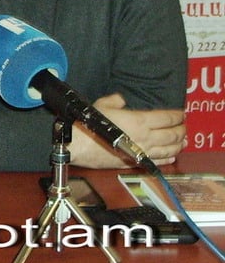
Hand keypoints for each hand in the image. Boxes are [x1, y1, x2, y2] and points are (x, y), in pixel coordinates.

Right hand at [69, 93, 185, 168]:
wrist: (79, 145)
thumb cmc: (89, 124)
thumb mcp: (102, 104)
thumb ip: (116, 100)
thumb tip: (121, 99)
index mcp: (139, 121)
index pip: (167, 118)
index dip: (177, 115)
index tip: (182, 113)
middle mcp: (146, 137)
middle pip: (173, 134)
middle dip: (181, 130)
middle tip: (184, 127)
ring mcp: (142, 152)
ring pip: (170, 149)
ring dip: (179, 145)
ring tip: (183, 141)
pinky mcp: (136, 162)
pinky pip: (158, 162)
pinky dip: (168, 159)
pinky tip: (172, 156)